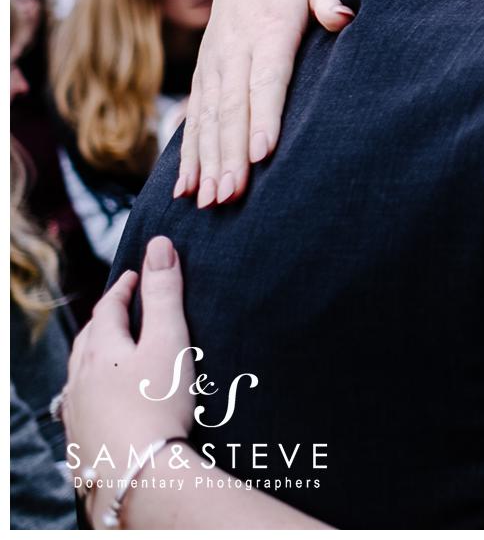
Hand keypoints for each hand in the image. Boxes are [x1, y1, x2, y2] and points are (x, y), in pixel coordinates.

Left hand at [62, 238, 194, 466]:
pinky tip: (102, 398)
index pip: (108, 308)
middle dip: (105, 317)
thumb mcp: (169, 341)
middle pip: (88, 338)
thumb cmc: (157, 404)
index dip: (124, 288)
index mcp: (100, 350)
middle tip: (122, 306)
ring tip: (109, 349)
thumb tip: (159, 246)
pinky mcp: (82, 439)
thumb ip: (164, 293)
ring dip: (94, 352)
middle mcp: (80, 378)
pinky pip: (81, 402)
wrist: (137, 473)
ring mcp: (78, 410)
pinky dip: (92, 388)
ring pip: (80, 371)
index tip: (135, 275)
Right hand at [177, 0, 350, 206]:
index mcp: (267, 30)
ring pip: (208, 119)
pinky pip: (193, 118)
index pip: (266, 78)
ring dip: (207, 161)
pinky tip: (185, 188)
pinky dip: (188, 153)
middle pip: (232, 108)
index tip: (262, 153)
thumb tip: (343, 14)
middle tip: (232, 194)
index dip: (263, 115)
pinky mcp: (203, 77)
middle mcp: (233, 51)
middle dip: (229, 154)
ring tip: (210, 199)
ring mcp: (214, 65)